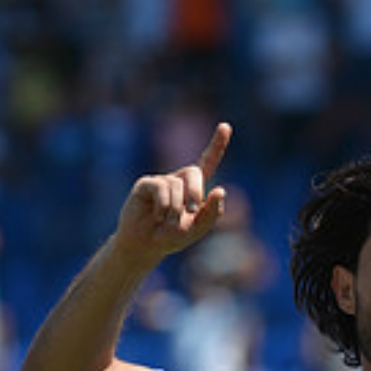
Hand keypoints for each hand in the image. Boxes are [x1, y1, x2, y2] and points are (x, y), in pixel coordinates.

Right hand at [114, 122, 231, 265]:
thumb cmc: (172, 236)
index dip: (217, 145)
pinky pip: (160, 188)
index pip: (207, 162)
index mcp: (195, 188)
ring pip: (176, 185)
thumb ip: (212, 213)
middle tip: (192, 211)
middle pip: (194, 172)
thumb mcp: (197, 229)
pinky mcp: (146, 184)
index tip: (225, 126)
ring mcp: (162, 181)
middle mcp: (179, 180)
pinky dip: (164, 205)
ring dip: (177, 208)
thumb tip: (221, 190)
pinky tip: (158, 216)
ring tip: (168, 221)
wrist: (145, 245)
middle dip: (197, 192)